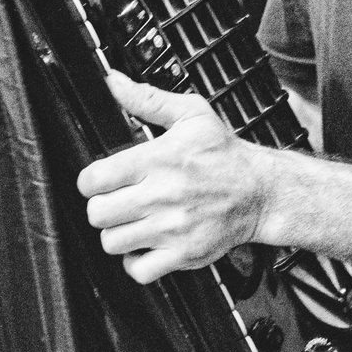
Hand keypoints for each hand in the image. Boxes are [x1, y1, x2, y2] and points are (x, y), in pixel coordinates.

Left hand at [77, 71, 271, 282]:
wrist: (261, 191)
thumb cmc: (225, 154)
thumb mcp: (190, 114)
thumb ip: (147, 99)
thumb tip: (114, 81)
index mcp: (158, 160)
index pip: (95, 179)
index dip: (89, 181)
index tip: (99, 181)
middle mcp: (162, 195)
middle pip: (98, 213)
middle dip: (102, 206)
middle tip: (115, 201)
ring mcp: (172, 228)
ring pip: (112, 242)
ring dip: (117, 233)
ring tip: (131, 221)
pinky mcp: (183, 254)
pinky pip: (139, 270)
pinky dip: (135, 261)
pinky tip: (144, 244)